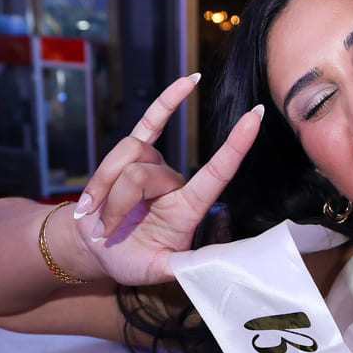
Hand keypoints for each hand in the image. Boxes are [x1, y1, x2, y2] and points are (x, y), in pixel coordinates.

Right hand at [69, 76, 263, 285]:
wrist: (96, 247)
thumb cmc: (128, 260)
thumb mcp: (155, 271)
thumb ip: (185, 268)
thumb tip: (215, 269)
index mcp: (188, 208)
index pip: (216, 172)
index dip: (234, 146)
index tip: (255, 117)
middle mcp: (174, 183)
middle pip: (143, 173)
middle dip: (116, 202)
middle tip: (106, 231)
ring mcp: (155, 164)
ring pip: (129, 152)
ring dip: (104, 187)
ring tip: (98, 216)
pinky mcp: (134, 152)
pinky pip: (150, 122)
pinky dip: (168, 102)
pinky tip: (190, 82)